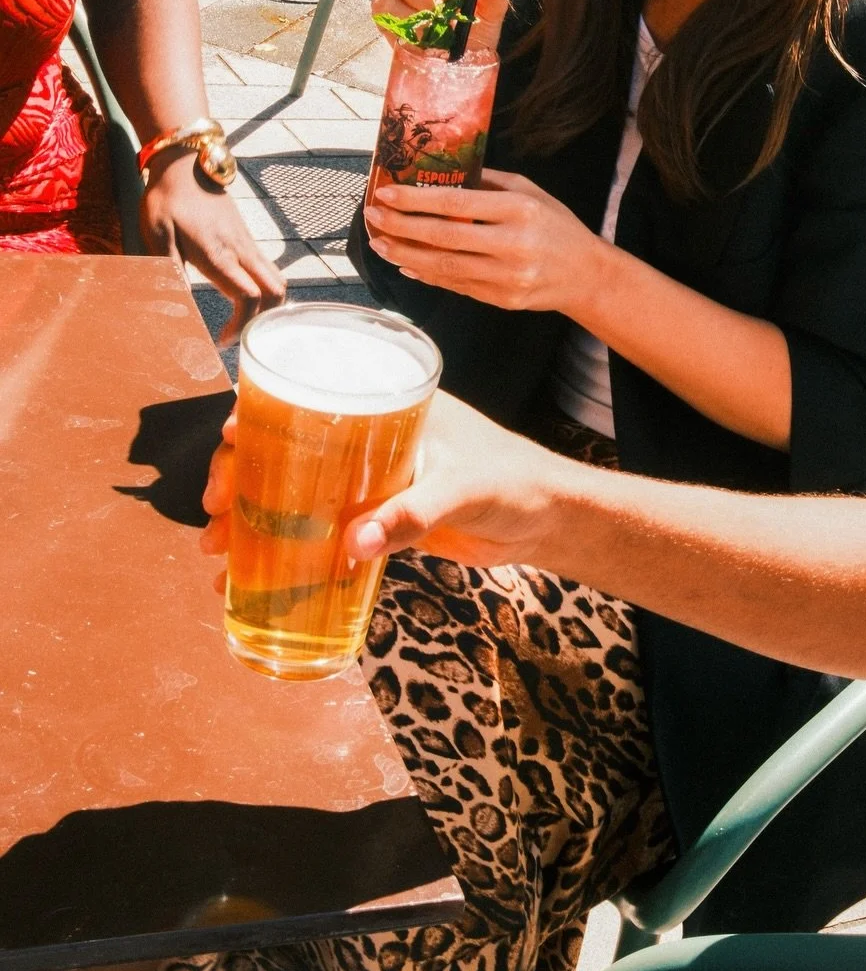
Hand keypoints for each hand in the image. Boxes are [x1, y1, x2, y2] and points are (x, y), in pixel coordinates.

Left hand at [141, 151, 285, 342]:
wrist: (185, 165)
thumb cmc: (168, 200)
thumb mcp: (157, 234)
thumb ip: (170, 267)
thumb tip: (179, 300)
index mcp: (219, 254)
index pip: (248, 297)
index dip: (240, 325)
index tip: (221, 341)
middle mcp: (240, 251)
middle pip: (275, 292)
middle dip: (263, 320)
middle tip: (237, 334)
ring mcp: (248, 244)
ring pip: (277, 281)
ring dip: (268, 305)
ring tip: (242, 320)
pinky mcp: (247, 239)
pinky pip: (267, 270)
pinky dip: (265, 290)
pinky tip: (242, 297)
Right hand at [201, 390, 565, 577]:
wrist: (547, 519)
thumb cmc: (515, 482)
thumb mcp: (465, 489)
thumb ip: (413, 515)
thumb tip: (351, 545)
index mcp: (390, 404)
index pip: (312, 394)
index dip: (260, 413)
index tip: (230, 441)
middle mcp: (370, 435)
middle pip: (286, 444)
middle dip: (239, 473)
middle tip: (212, 509)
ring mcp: (369, 477)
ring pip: (293, 489)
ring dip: (249, 515)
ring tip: (214, 551)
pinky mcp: (378, 517)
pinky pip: (317, 529)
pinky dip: (283, 549)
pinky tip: (249, 577)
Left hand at [365, 170, 605, 316]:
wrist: (586, 275)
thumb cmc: (557, 226)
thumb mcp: (531, 192)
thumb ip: (488, 182)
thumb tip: (441, 174)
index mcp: (520, 211)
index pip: (457, 204)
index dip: (416, 200)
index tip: (386, 194)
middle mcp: (513, 245)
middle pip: (443, 237)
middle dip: (401, 226)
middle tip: (373, 217)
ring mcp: (507, 277)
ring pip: (444, 266)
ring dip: (405, 254)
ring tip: (380, 242)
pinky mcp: (501, 299)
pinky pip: (455, 285)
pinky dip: (427, 274)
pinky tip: (407, 262)